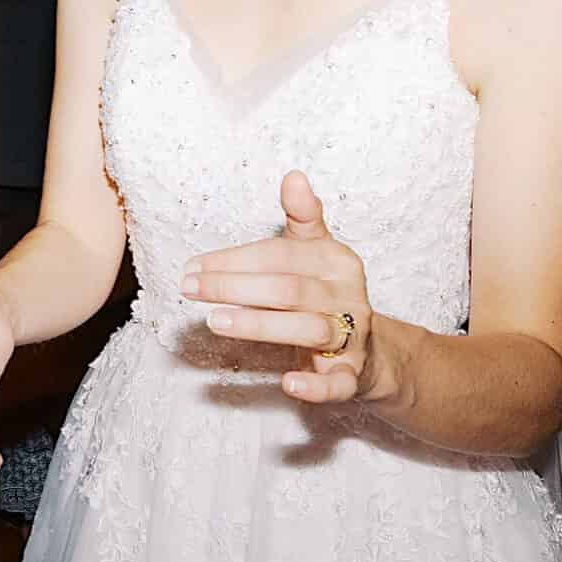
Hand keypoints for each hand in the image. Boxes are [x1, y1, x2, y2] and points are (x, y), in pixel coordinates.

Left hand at [180, 172, 374, 404]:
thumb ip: (303, 217)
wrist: (371, 349)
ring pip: (308, 328)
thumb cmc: (326, 292)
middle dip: (235, 287)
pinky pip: (339, 383)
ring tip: (216, 322)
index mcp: (336, 260)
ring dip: (260, 325)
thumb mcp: (317, 251)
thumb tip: (294, 176)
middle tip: (190, 289)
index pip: (281, 255)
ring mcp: (352, 336)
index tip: (192, 267)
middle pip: (289, 288)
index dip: (235, 260)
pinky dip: (316, 386)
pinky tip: (288, 384)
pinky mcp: (352, 375)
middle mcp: (347, 295)